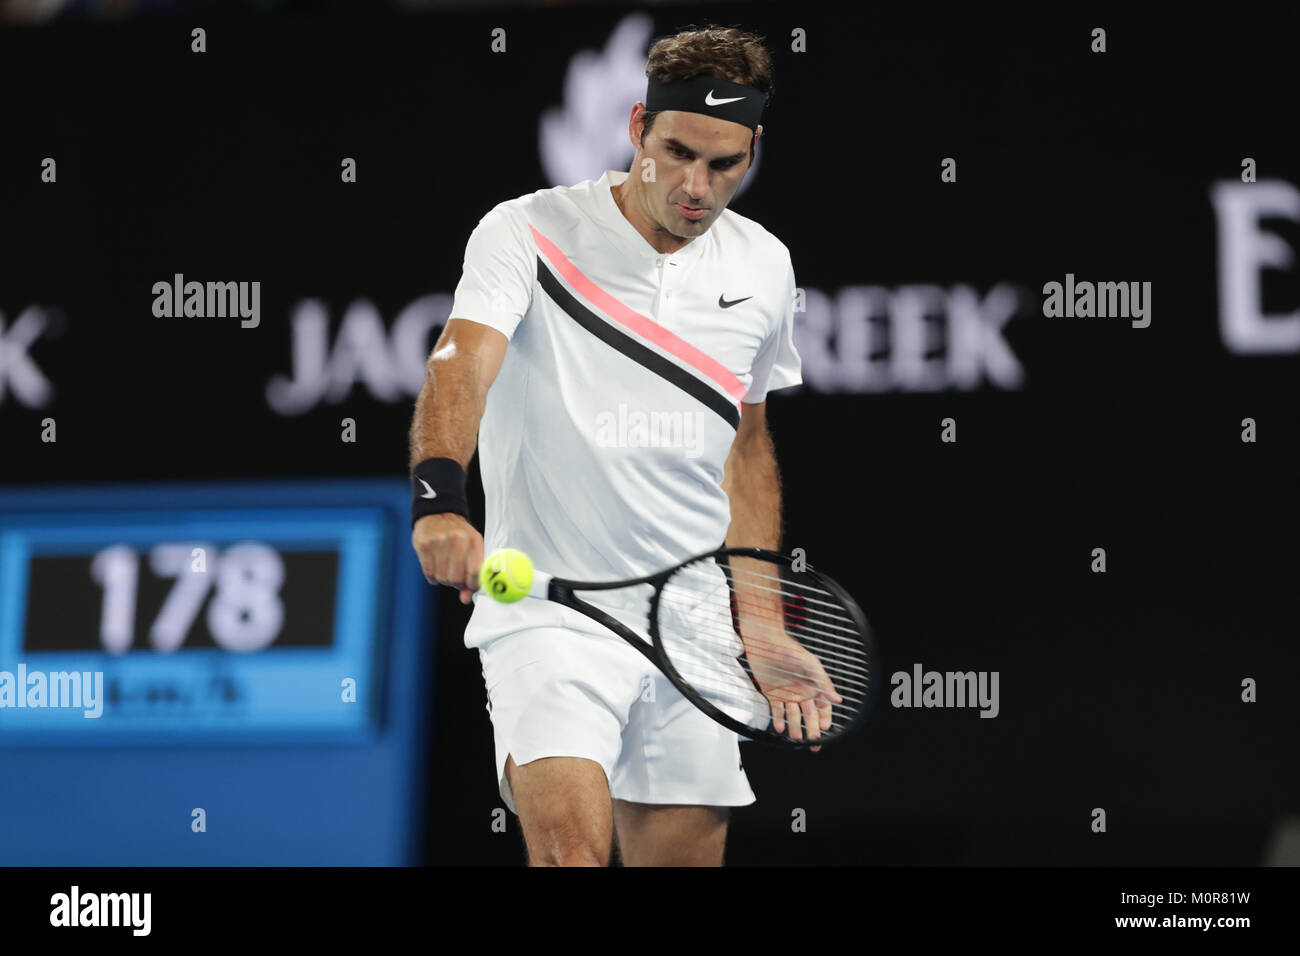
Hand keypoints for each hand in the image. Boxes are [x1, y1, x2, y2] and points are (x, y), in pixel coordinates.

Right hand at [412, 513, 483, 604]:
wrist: (438, 513)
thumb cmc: (459, 535)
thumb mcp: (472, 549)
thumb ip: (472, 575)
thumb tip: (465, 599)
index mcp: (474, 540)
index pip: (476, 571)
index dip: (473, 584)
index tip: (470, 586)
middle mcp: (457, 539)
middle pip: (456, 578)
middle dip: (456, 582)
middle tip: (455, 575)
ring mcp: (439, 541)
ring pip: (442, 578)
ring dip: (444, 578)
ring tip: (445, 567)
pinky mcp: (423, 545)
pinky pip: (428, 574)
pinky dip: (432, 576)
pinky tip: (435, 566)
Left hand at [739, 620, 842, 750]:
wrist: (764, 642)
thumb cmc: (789, 650)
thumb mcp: (810, 665)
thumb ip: (823, 682)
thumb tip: (838, 699)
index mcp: (813, 686)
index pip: (823, 708)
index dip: (825, 719)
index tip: (825, 729)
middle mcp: (801, 692)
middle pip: (809, 716)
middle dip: (812, 729)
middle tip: (813, 742)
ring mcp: (786, 695)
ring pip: (793, 716)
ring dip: (795, 727)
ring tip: (795, 737)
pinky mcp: (772, 694)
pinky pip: (777, 711)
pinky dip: (779, 720)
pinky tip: (780, 728)